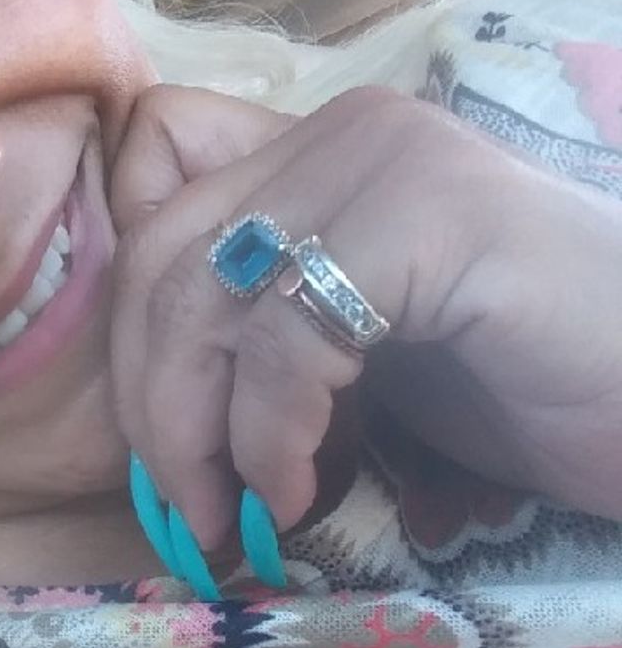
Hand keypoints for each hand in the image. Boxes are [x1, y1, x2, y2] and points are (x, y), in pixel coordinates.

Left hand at [109, 84, 621, 551]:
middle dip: (150, 399)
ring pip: (203, 295)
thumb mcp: (349, 350)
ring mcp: (393, 161)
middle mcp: (346, 132)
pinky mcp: (437, 218)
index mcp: (318, 151)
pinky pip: (288, 337)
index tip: (164, 425)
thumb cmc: (517, 388)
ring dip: (197, 432)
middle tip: (185, 505)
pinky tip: (301, 491)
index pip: (151, 184)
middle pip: (159, 255)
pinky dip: (271, 435)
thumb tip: (145, 398)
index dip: (130, 314)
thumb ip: (256, 329)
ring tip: (234, 515)